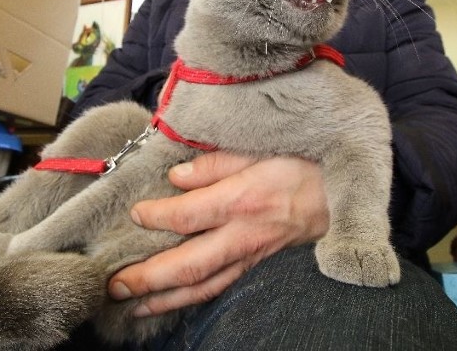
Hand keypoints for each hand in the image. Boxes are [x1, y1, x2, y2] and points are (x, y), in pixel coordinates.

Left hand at [107, 151, 328, 316]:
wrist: (342, 195)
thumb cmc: (302, 165)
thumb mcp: (260, 149)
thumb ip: (216, 162)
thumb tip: (176, 177)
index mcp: (243, 200)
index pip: (188, 216)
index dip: (156, 217)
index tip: (135, 213)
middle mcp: (244, 235)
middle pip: (189, 266)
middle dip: (149, 278)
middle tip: (114, 286)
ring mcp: (251, 256)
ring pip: (203, 287)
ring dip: (165, 300)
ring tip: (132, 306)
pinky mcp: (256, 265)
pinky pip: (220, 288)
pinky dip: (192, 300)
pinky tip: (171, 302)